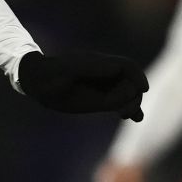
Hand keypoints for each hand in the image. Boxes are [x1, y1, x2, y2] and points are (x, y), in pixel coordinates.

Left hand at [17, 50, 148, 120]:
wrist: (38, 80)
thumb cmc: (50, 75)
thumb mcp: (68, 70)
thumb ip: (91, 68)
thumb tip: (115, 68)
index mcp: (99, 63)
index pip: (127, 66)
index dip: (137, 76)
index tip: (143, 89)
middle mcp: (104, 73)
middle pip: (130, 81)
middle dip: (133, 95)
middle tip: (125, 112)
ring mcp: (103, 84)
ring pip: (127, 92)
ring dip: (133, 103)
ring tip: (132, 116)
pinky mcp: (99, 95)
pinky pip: (118, 100)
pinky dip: (128, 108)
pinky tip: (134, 118)